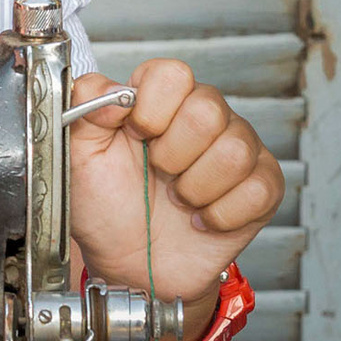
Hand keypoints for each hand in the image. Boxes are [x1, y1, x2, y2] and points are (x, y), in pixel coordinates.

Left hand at [65, 61, 282, 307]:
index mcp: (161, 101)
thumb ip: (84, 108)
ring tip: (179, 200)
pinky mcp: (262, 187)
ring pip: (235, 151)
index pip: (172, 73)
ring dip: (195, 189)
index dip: (151, 109)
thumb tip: (111, 89)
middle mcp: (205, 117)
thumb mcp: (78, 157)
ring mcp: (239, 149)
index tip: (135, 137)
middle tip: (158, 175)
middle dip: (172, 155)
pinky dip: (220, 216)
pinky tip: (201, 219)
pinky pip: (258, 189)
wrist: (131, 267)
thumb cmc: (107, 209)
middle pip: (208, 109)